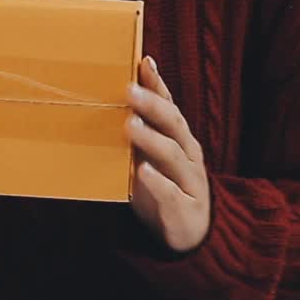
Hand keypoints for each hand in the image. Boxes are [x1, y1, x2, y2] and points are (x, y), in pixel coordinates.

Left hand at [126, 57, 210, 252]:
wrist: (191, 237)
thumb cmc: (165, 190)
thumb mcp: (151, 159)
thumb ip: (138, 133)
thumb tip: (109, 104)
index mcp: (180, 140)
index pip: (170, 107)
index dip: (158, 84)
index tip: (143, 62)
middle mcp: (188, 156)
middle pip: (173, 125)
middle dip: (153, 105)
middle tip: (129, 90)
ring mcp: (190, 182)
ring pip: (173, 155)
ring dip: (151, 138)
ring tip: (130, 125)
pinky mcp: (184, 209)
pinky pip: (172, 193)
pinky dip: (157, 182)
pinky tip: (143, 171)